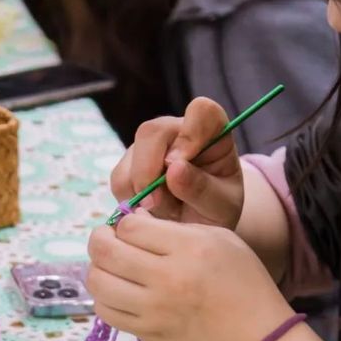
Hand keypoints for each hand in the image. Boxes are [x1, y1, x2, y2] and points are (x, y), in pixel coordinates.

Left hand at [87, 213, 292, 340]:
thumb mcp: (220, 239)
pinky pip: (106, 311)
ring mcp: (154, 310)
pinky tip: (118, 291)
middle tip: (107, 239)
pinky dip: (104, 297)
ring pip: (98, 281)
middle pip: (105, 250)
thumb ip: (175, 228)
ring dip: (97, 268)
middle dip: (99, 238)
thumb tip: (131, 222)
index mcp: (189, 248)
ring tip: (111, 266)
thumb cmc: (243, 283)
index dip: (125, 222)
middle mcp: (167, 278)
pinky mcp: (147, 333)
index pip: (130, 226)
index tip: (133, 226)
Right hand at [111, 97, 243, 229]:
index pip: (202, 111)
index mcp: (211, 133)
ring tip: (164, 210)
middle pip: (152, 132)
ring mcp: (151, 146)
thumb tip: (173, 169)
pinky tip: (150, 210)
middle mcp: (178, 132)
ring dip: (141, 190)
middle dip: (149, 171)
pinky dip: (130, 200)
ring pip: (131, 156)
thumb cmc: (214, 211)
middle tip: (157, 202)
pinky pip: (120, 178)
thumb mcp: (220, 207)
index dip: (191, 133)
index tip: (180, 166)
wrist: (196, 229)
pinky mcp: (130, 164)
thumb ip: (202, 188)